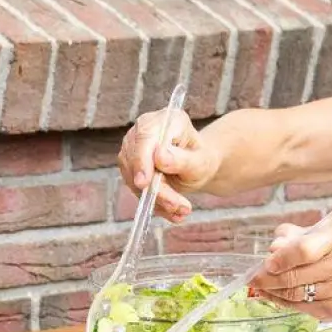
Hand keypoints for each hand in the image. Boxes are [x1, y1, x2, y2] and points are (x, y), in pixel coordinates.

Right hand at [116, 106, 221, 221]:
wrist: (197, 168)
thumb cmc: (201, 161)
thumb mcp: (201, 163)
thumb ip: (182, 160)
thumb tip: (159, 157)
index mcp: (168, 119)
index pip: (146, 137)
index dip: (142, 160)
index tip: (144, 183)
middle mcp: (145, 129)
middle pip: (137, 159)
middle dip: (155, 188)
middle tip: (176, 207)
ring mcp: (134, 147)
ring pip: (133, 177)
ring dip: (155, 199)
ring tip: (180, 211)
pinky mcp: (130, 166)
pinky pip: (134, 188)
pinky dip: (153, 203)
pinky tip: (172, 212)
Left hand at [250, 221, 331, 319]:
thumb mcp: (329, 233)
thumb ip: (297, 236)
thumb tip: (273, 246)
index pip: (304, 251)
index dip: (281, 258)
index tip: (267, 261)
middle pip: (295, 277)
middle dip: (268, 278)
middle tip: (253, 276)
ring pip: (295, 295)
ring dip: (273, 291)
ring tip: (260, 285)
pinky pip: (301, 308)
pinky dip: (284, 301)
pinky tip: (274, 294)